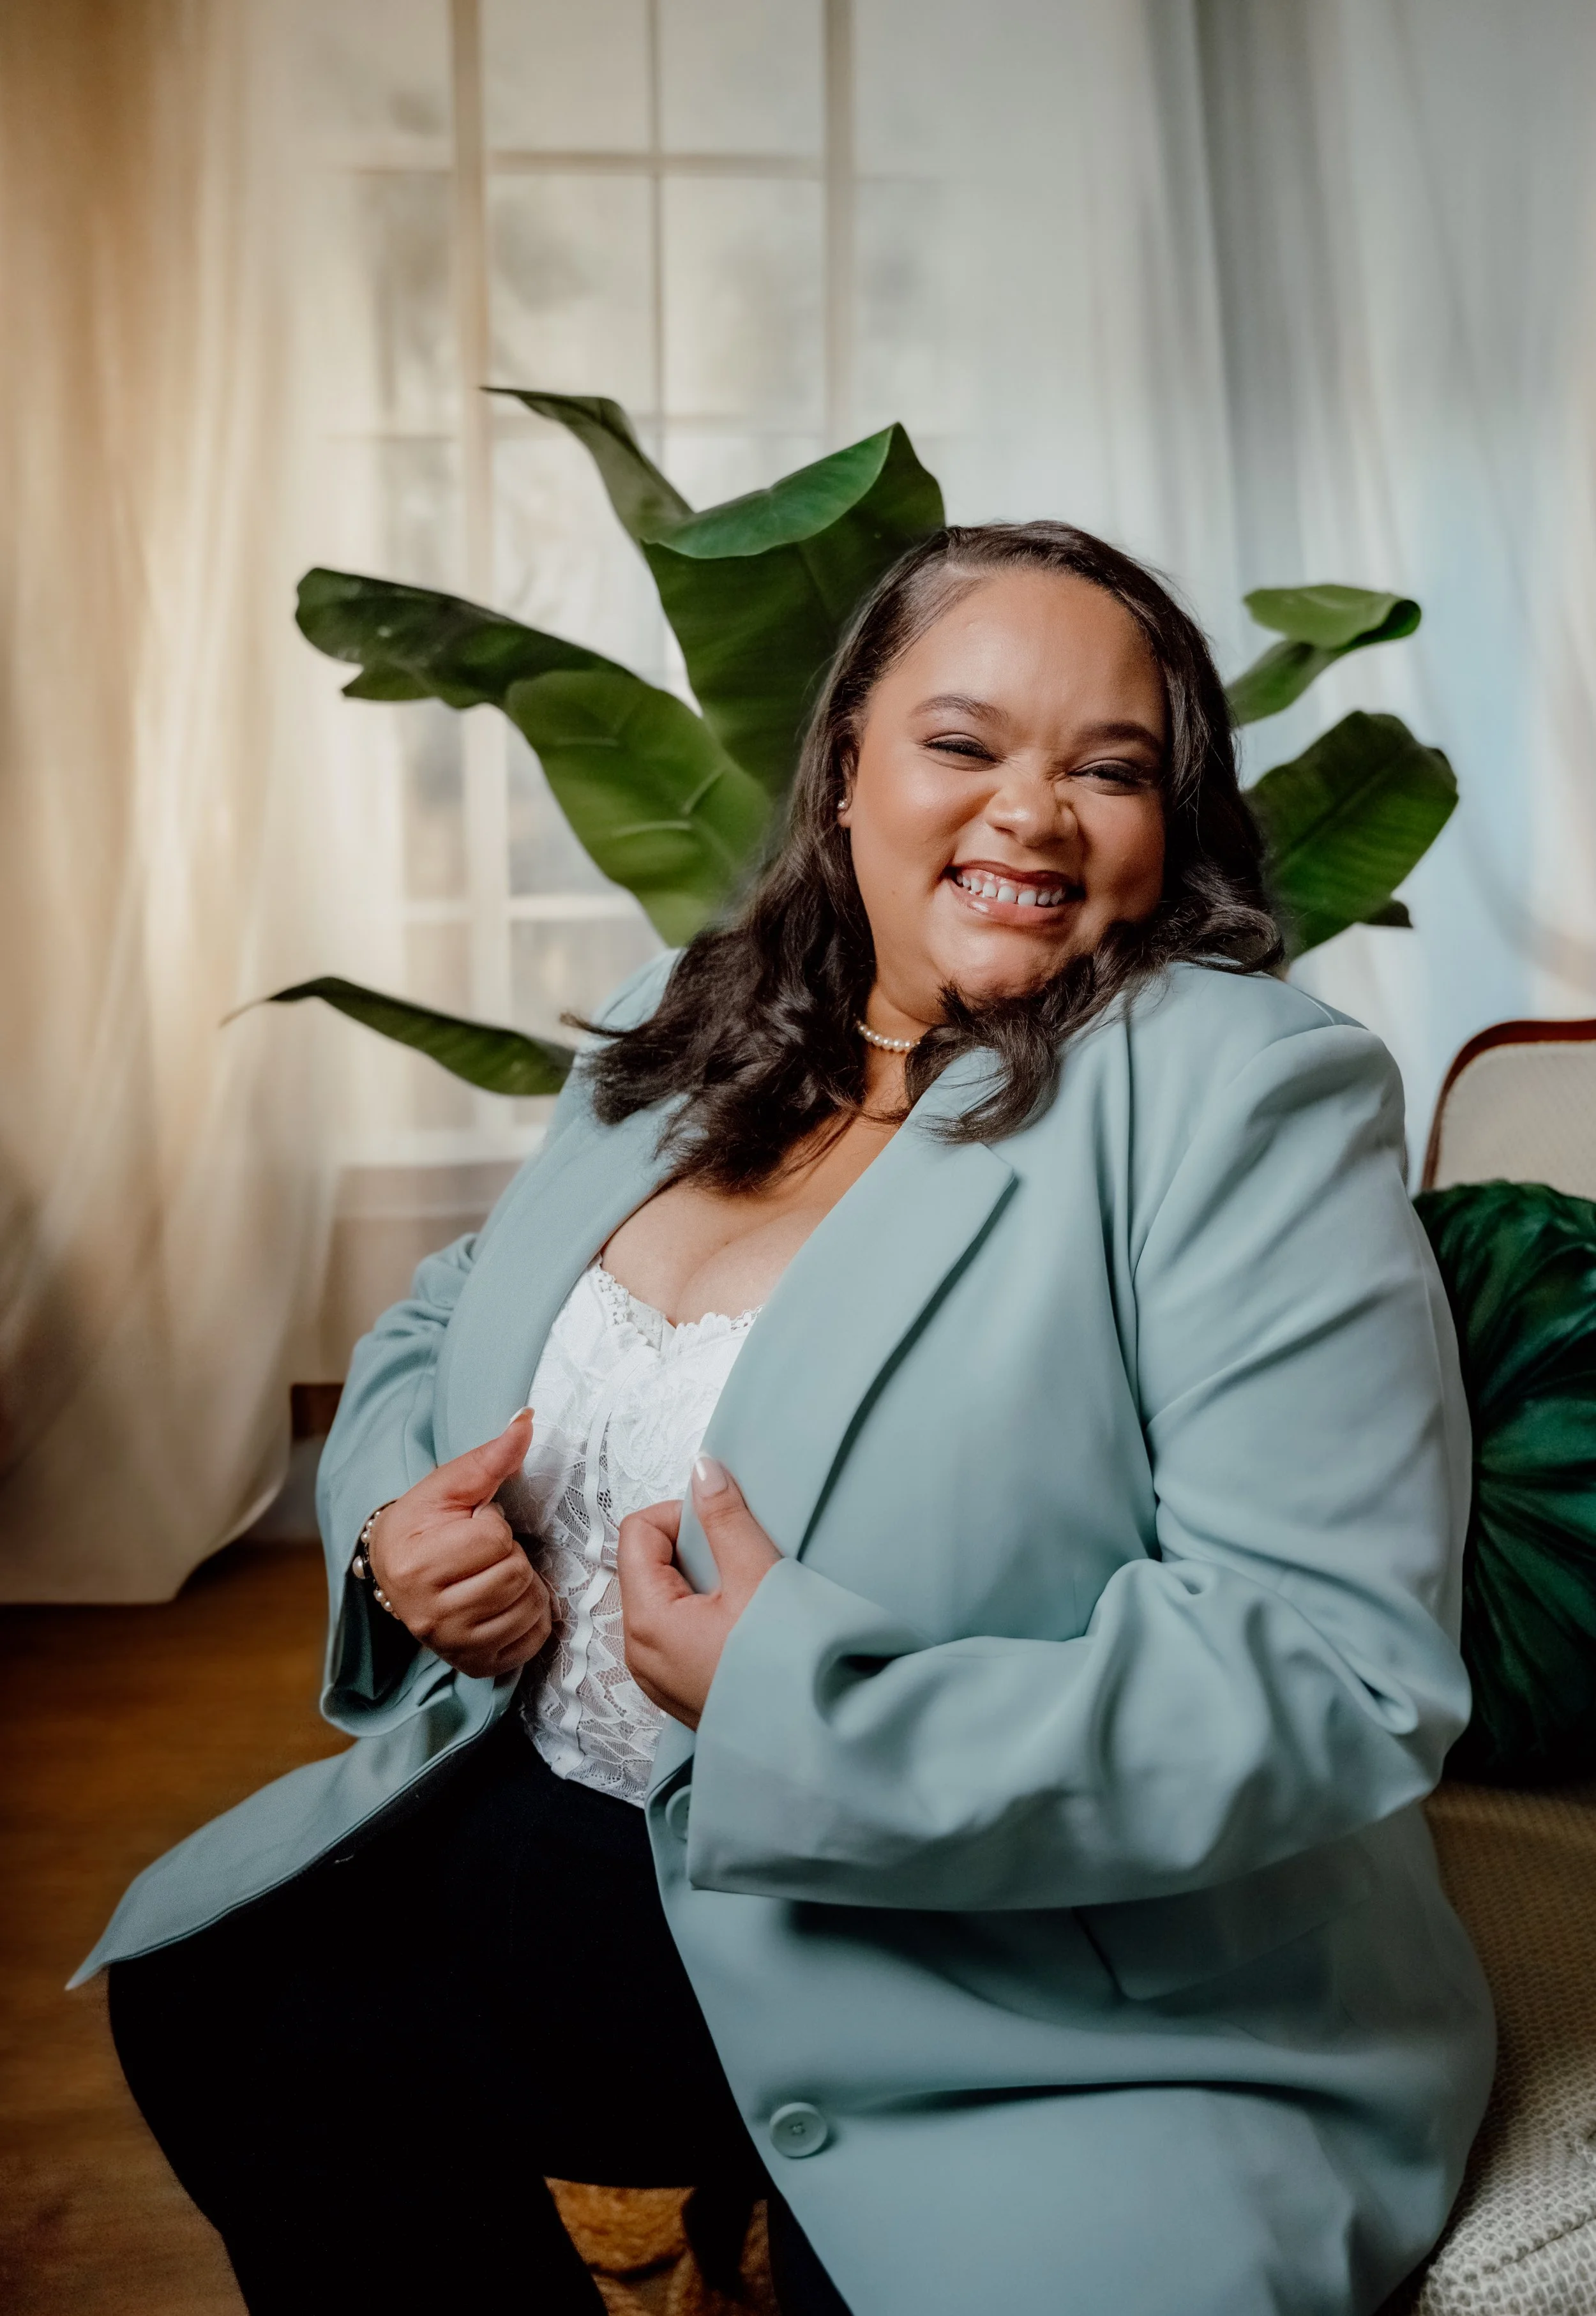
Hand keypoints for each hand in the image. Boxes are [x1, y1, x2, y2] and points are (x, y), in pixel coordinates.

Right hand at [365, 1410, 552, 1680]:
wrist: (393, 1570)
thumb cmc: (423, 1523)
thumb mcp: (448, 1485)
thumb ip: (490, 1456)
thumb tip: (528, 1419)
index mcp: (419, 1565)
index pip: (495, 1539)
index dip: (493, 1525)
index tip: (473, 1525)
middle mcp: (431, 1615)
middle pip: (516, 1575)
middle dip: (510, 1555)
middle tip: (485, 1553)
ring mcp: (452, 1645)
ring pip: (529, 1609)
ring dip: (525, 1586)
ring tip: (496, 1574)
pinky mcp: (474, 1665)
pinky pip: (531, 1642)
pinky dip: (532, 1619)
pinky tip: (507, 1602)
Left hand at [618, 1456, 780, 1728]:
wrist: (810, 1745)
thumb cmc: (783, 1665)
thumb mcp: (758, 1578)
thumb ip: (726, 1518)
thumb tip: (702, 1468)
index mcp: (647, 1619)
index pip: (637, 1532)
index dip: (679, 1516)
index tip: (724, 1528)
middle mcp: (637, 1650)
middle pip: (645, 1564)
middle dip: (689, 1549)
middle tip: (739, 1562)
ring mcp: (654, 1675)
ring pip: (659, 1597)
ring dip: (697, 1582)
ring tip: (743, 1595)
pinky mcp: (675, 1690)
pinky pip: (671, 1630)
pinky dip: (699, 1612)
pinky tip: (739, 1625)